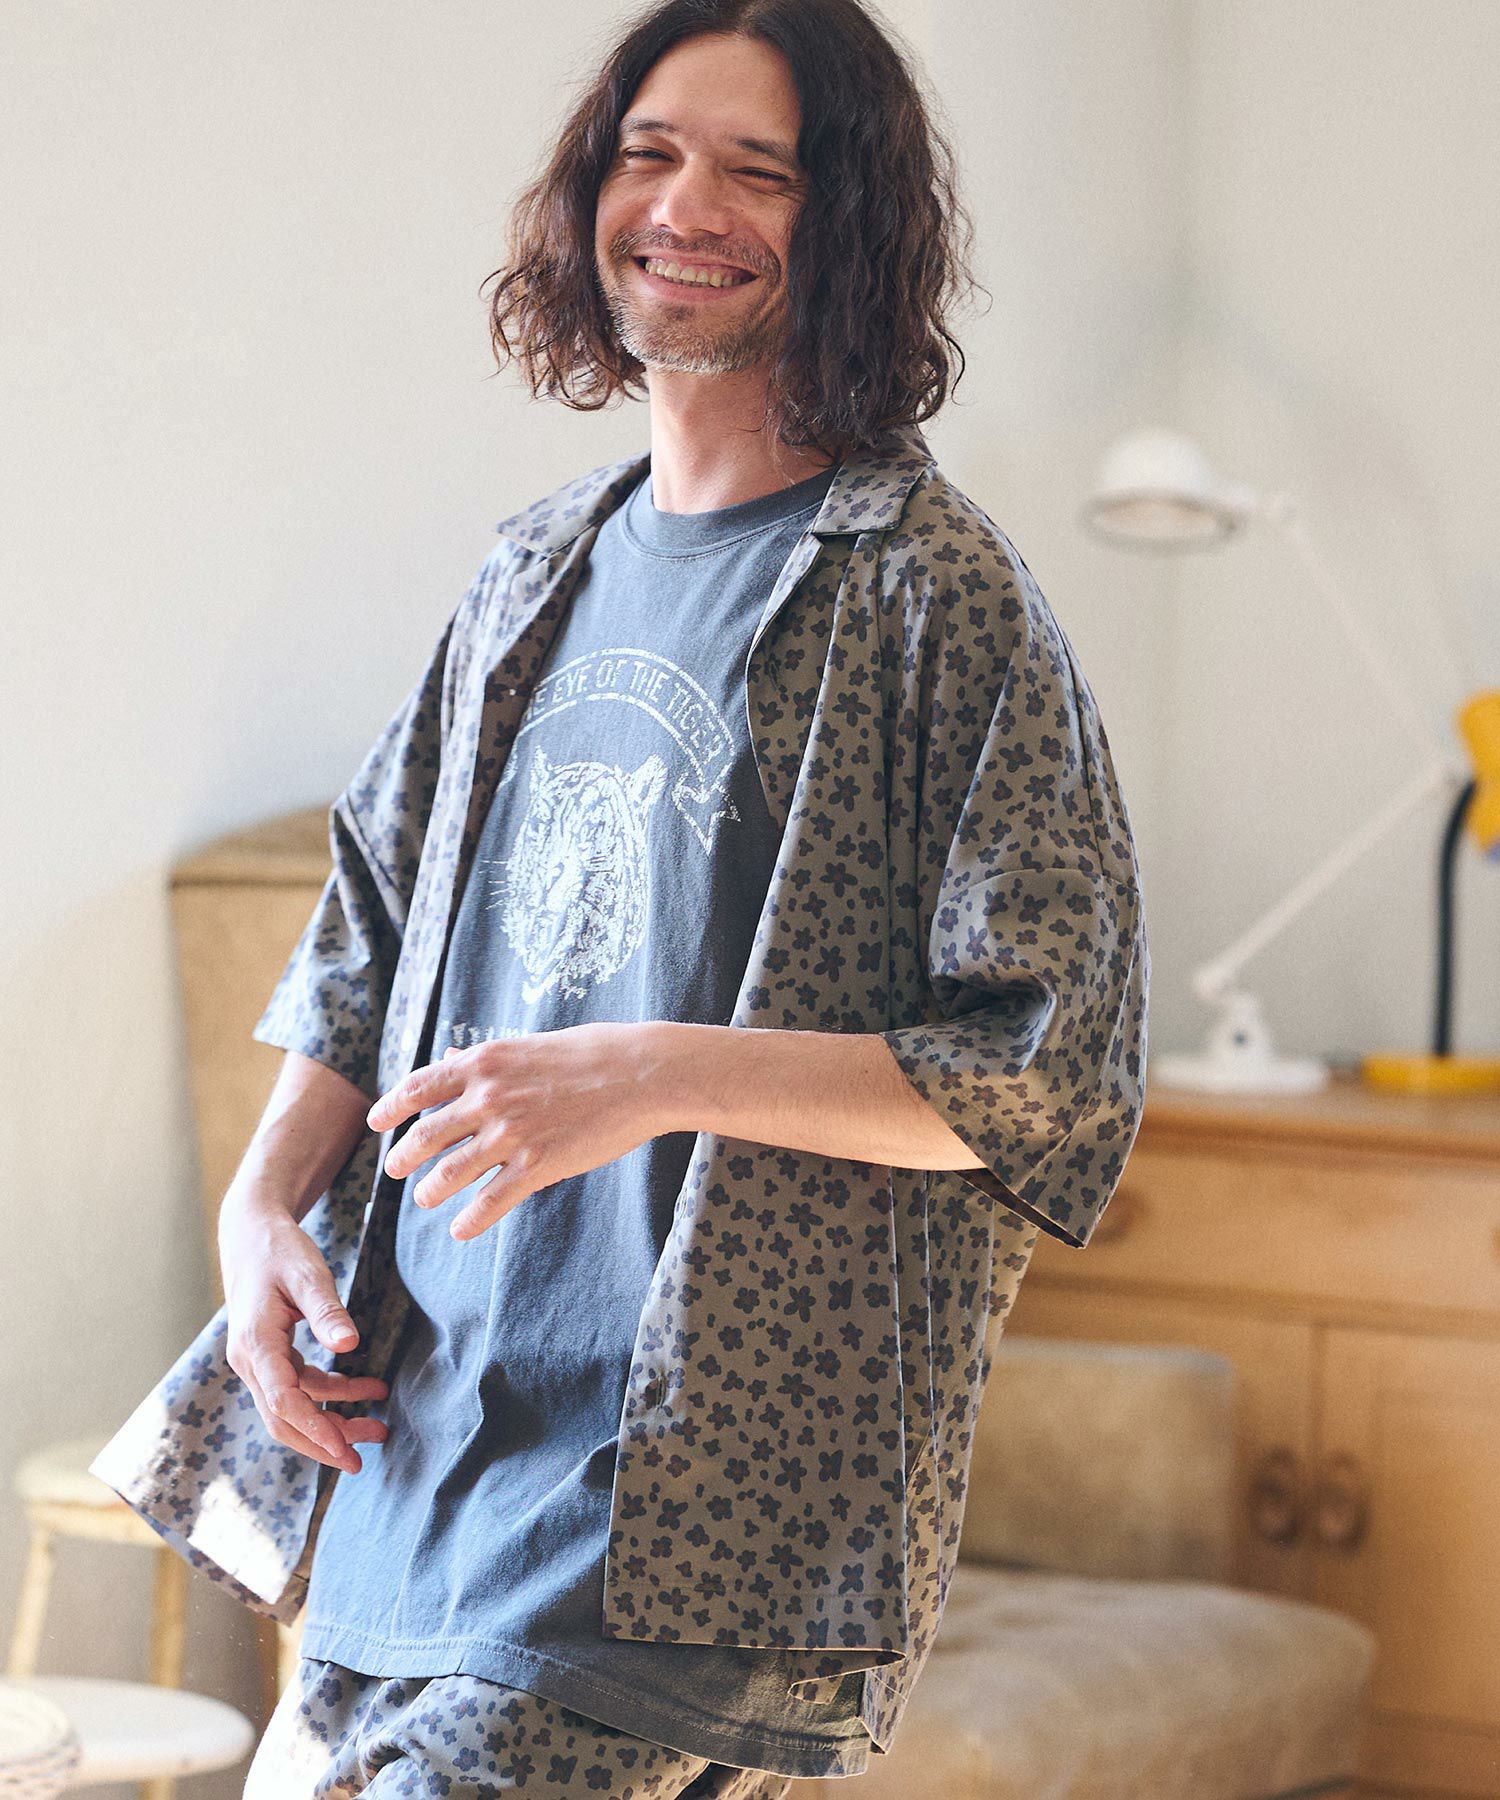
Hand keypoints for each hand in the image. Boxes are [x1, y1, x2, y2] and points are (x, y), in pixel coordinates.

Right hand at [220, 1200, 389, 1472]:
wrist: (252, 1235)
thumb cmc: (280, 1250)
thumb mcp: (307, 1273)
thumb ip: (327, 1310)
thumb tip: (351, 1344)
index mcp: (256, 1344)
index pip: (284, 1401)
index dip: (315, 1429)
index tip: (346, 1450)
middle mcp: (250, 1361)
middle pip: (284, 1419)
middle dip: (324, 1441)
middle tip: (362, 1461)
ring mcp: (258, 1362)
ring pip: (293, 1407)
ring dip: (333, 1420)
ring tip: (378, 1428)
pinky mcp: (271, 1357)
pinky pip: (300, 1388)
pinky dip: (331, 1394)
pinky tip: (367, 1389)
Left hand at [367, 1022, 668, 1240]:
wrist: (642, 1073)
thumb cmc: (594, 1052)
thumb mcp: (529, 1045)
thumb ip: (486, 1058)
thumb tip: (450, 1056)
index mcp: (484, 1062)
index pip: (419, 1087)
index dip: (390, 1107)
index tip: (376, 1123)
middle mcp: (488, 1097)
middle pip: (424, 1135)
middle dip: (402, 1157)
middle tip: (394, 1170)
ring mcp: (511, 1133)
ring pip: (449, 1173)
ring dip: (430, 1190)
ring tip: (424, 1199)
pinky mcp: (538, 1165)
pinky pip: (491, 1201)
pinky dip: (471, 1220)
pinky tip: (461, 1230)